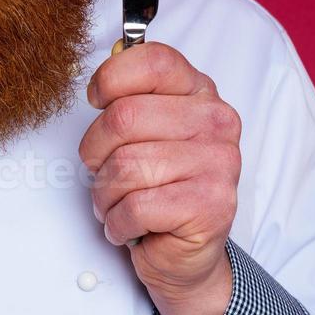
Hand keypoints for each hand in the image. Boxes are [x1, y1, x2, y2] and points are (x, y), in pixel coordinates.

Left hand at [80, 39, 239, 314]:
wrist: (186, 253)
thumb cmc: (158, 186)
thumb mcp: (145, 130)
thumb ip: (128, 96)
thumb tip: (98, 81)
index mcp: (200, 93)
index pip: (153, 61)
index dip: (110, 78)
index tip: (97, 100)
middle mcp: (216, 123)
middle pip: (123, 116)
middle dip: (96, 151)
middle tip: (105, 171)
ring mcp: (218, 164)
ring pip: (124, 166)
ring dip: (106, 194)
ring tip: (121, 202)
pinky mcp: (209, 207)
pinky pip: (134, 207)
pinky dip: (118, 222)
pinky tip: (132, 225)